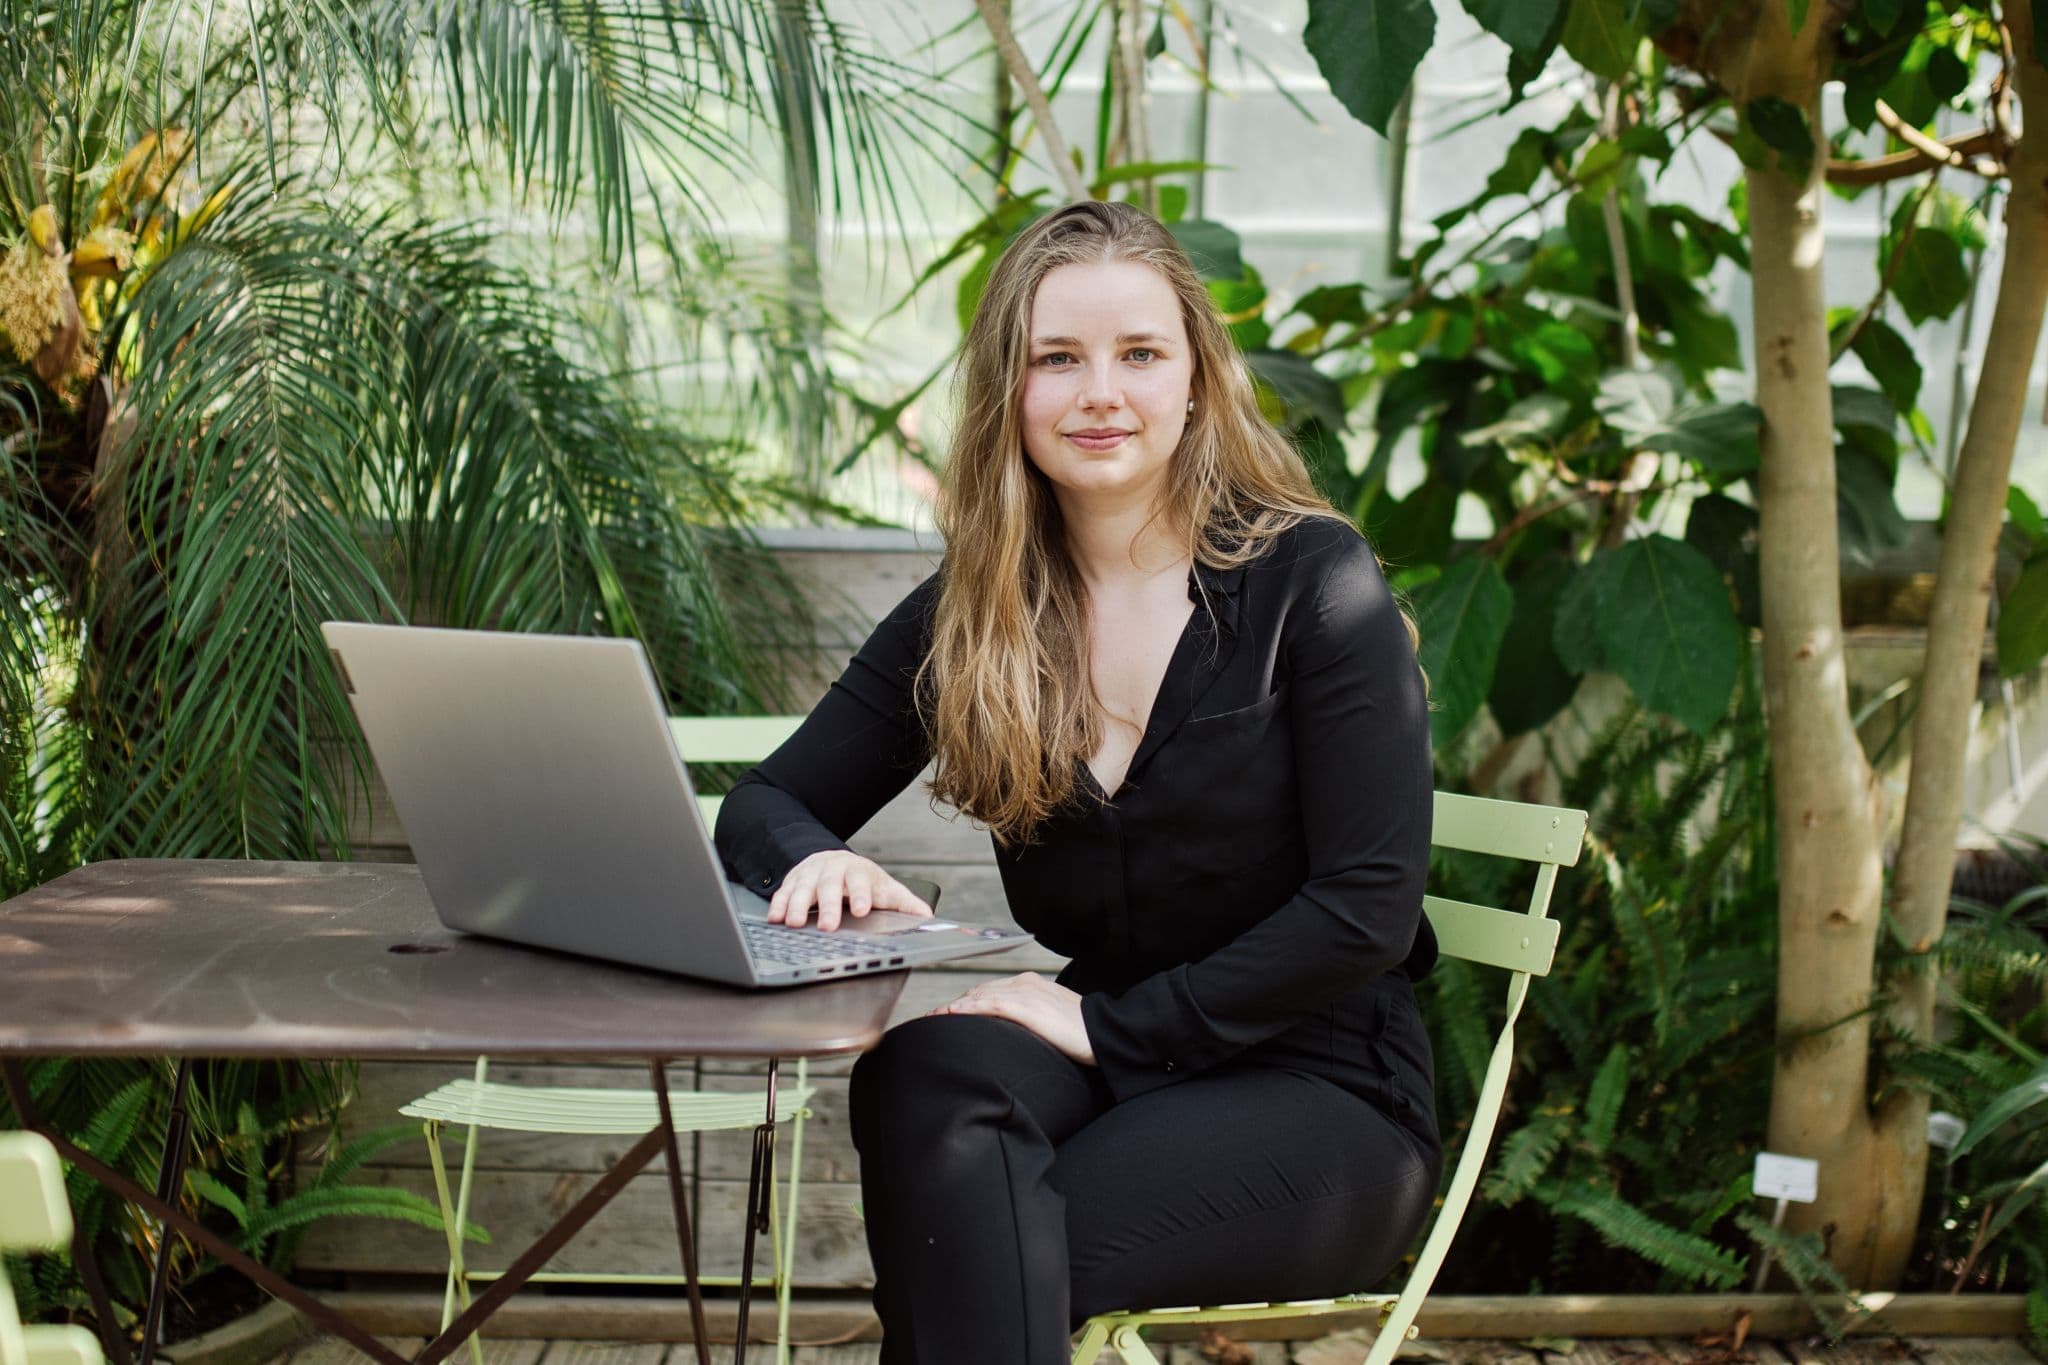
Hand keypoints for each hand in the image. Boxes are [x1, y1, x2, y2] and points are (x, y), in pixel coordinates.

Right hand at [768, 850, 932, 931]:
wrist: (833, 860)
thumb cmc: (862, 880)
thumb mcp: (885, 888)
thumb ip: (905, 903)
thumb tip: (928, 918)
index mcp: (858, 871)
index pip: (860, 881)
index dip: (860, 894)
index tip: (861, 909)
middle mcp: (833, 869)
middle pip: (829, 884)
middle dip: (828, 905)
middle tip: (829, 927)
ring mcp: (810, 873)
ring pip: (803, 887)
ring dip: (797, 905)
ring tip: (795, 923)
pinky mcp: (792, 880)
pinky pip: (783, 891)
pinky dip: (778, 904)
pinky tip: (775, 918)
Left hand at [928, 973, 1094, 1064]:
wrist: (1104, 1034)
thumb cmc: (1082, 1033)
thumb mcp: (1052, 1020)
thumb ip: (1031, 1019)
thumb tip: (1014, 1035)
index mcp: (1031, 984)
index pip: (990, 990)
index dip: (967, 1001)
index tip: (948, 1012)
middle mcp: (1025, 984)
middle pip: (979, 991)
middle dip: (954, 1004)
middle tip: (931, 1017)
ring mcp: (1026, 994)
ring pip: (979, 996)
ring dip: (953, 1007)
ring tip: (932, 1018)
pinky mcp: (1027, 1008)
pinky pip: (989, 1005)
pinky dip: (967, 1008)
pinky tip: (951, 1014)